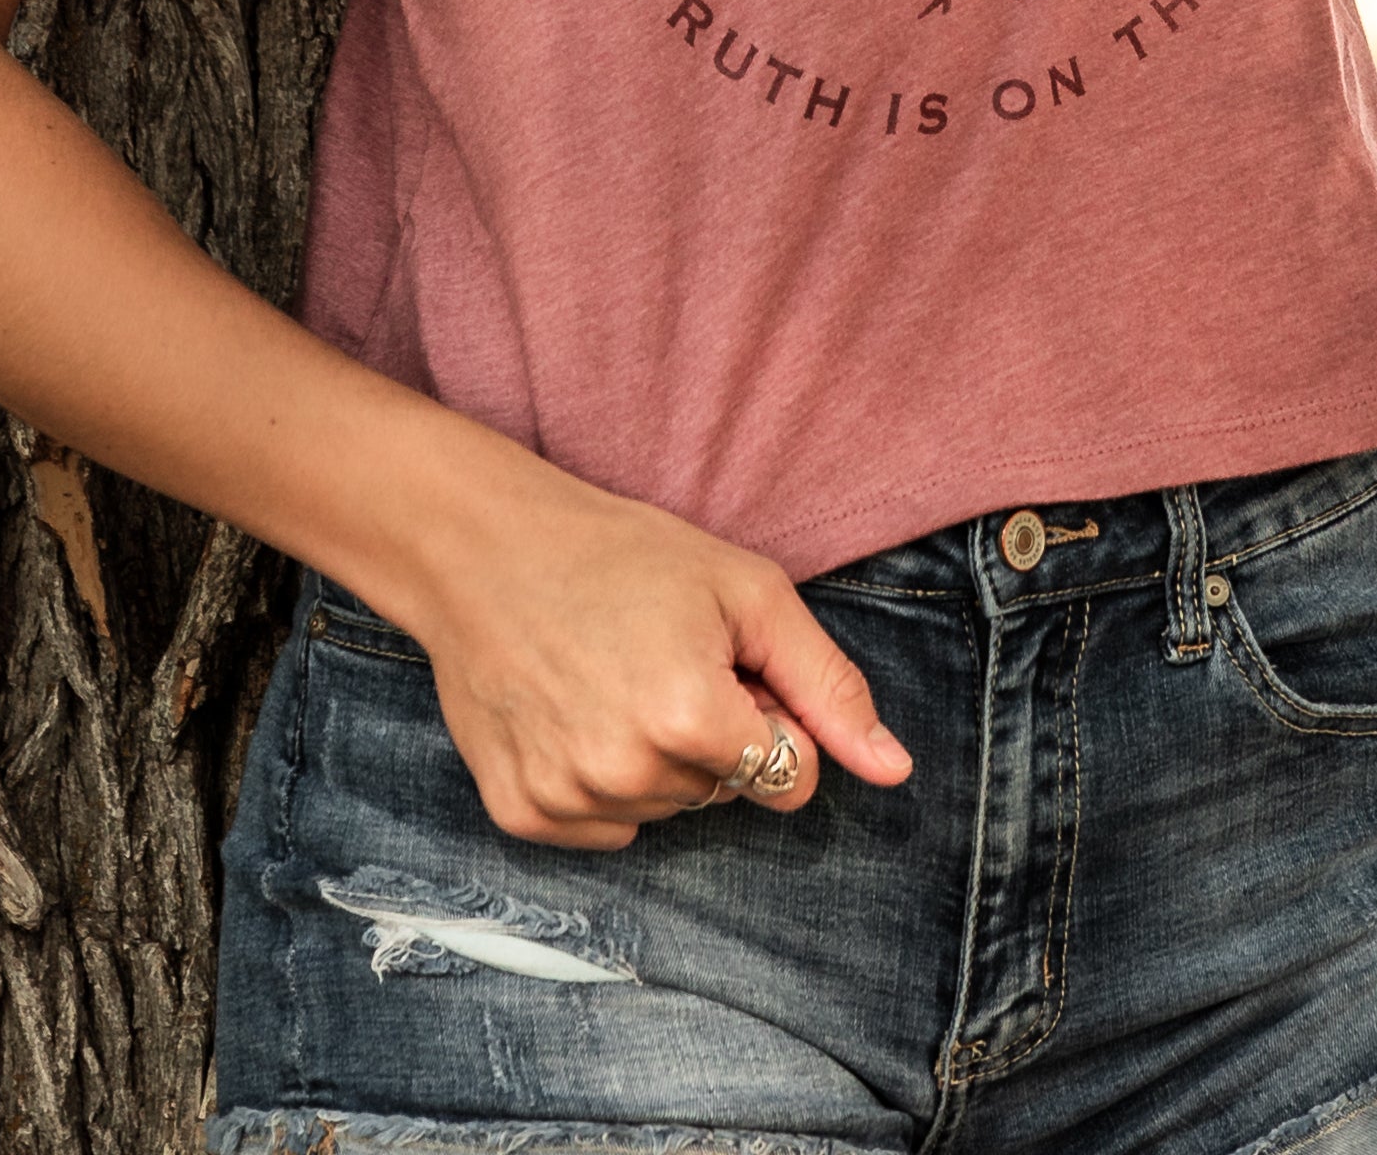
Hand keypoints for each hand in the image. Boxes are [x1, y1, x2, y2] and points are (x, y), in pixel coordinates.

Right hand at [397, 474, 915, 851]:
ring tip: (613, 679)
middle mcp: (626, 775)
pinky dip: (600, 783)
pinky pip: (603, 828)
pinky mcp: (520, 813)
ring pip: (665, 812)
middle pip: (725, 794)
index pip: (790, 777)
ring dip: (657, 760)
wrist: (482, 548)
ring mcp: (566, 799)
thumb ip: (829, 685)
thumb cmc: (621, 556)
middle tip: (660, 659)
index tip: (725, 666)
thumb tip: (894, 771)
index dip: (771, 717)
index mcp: (690, 719)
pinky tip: (574, 712)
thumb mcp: (746, 592)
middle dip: (713, 737)